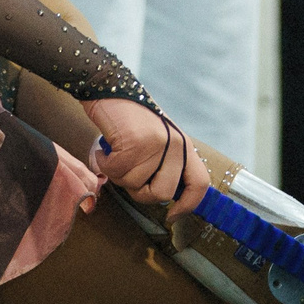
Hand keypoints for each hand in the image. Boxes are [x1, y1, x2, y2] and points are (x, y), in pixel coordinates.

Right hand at [85, 98, 210, 218]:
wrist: (110, 87)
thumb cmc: (130, 118)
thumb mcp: (158, 140)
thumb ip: (165, 165)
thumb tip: (163, 197)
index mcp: (184, 146)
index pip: (200, 183)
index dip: (188, 205)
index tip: (171, 216)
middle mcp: (175, 145)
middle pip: (162, 194)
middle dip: (139, 193)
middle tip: (127, 177)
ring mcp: (157, 144)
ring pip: (133, 184)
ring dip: (117, 175)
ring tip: (114, 155)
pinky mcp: (135, 142)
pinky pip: (116, 172)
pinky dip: (104, 164)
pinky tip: (103, 150)